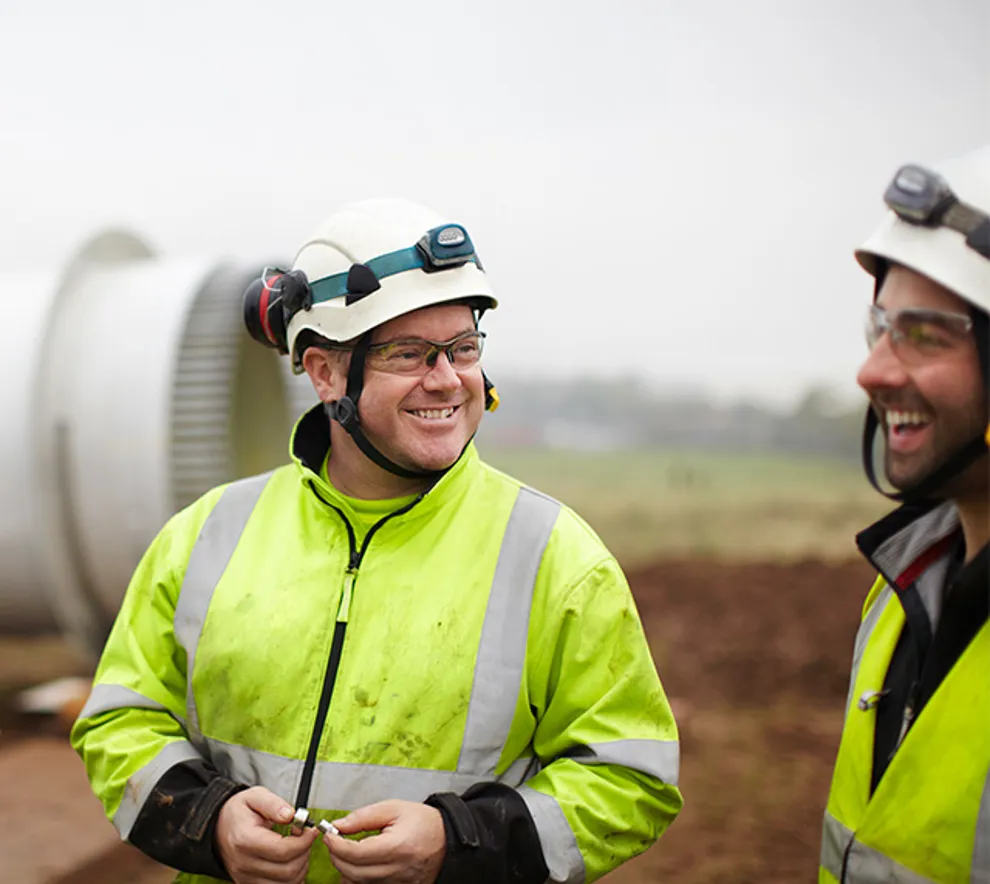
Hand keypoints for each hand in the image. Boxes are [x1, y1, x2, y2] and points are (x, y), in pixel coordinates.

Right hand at [215, 787, 318, 882]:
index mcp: (245, 840)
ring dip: (300, 867)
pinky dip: (291, 878)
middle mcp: (244, 863)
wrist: (218, 827)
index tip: (311, 830)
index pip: (282, 850)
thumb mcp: (255, 796)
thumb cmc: (238, 813)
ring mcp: (246, 877)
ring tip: (298, 848)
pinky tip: (291, 861)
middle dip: (304, 853)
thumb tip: (290, 815)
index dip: (304, 841)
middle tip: (305, 837)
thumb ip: (274, 804)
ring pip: (285, 883)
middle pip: (287, 870)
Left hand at [324, 799, 445, 883]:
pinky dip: (359, 878)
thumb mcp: (393, 808)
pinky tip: (361, 864)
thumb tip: (339, 825)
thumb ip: (364, 816)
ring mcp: (398, 882)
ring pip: (359, 883)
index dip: (336, 845)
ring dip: (346, 869)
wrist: (447, 838)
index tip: (330, 835)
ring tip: (348, 852)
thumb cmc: (423, 822)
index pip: (356, 853)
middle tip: (335, 842)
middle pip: (353, 872)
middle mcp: (397, 869)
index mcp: (397, 846)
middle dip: (337, 857)